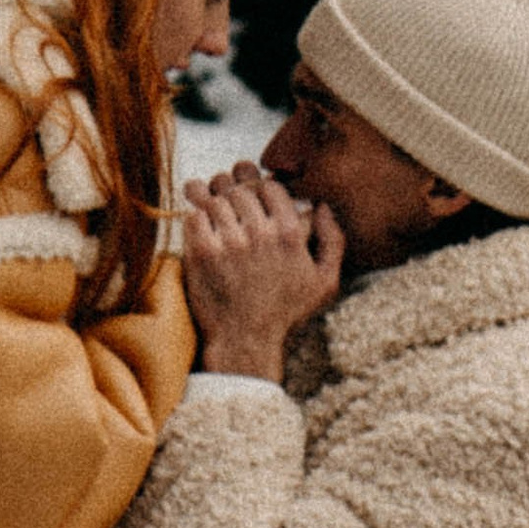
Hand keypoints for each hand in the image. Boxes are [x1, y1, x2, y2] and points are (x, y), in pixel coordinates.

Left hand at [181, 168, 342, 381]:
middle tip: (231, 208)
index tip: (254, 201)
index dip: (260, 189)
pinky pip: (195, 215)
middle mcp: (260, 233)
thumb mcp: (325, 282)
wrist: (245, 341)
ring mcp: (228, 241)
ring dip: (214, 204)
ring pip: (216, 199)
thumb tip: (323, 206)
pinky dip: (197, 218)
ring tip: (216, 217)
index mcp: (289, 233)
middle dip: (234, 194)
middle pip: (240, 189)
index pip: (270, 186)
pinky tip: (203, 230)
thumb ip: (333, 240)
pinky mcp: (201, 252)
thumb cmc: (285, 313)